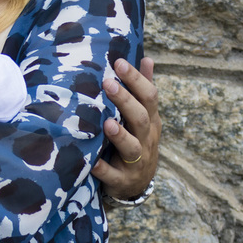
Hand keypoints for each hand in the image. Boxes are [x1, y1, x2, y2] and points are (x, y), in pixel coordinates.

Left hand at [92, 56, 159, 198]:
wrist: (136, 184)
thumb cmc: (136, 140)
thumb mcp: (143, 117)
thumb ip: (143, 89)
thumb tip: (147, 58)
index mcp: (150, 121)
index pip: (148, 97)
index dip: (136, 80)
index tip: (119, 63)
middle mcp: (146, 140)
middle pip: (140, 119)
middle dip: (126, 101)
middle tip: (108, 84)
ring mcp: (135, 162)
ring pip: (132, 148)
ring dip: (120, 136)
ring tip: (107, 123)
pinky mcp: (122, 180)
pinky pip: (112, 175)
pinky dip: (103, 169)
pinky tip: (92, 162)